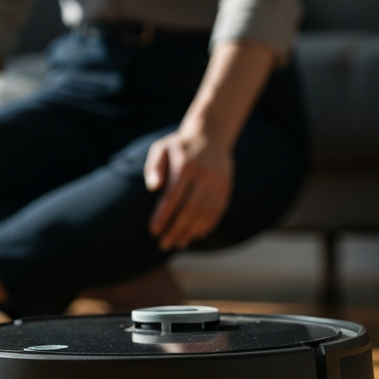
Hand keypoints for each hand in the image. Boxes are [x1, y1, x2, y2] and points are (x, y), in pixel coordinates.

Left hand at [145, 130, 233, 250]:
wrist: (211, 133)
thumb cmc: (179, 146)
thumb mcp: (161, 148)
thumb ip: (154, 166)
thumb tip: (152, 187)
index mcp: (186, 165)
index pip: (173, 197)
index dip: (164, 216)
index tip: (154, 231)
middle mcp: (204, 174)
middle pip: (190, 209)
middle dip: (177, 229)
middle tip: (164, 244)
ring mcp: (218, 181)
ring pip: (205, 212)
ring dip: (191, 231)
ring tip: (179, 243)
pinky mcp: (226, 187)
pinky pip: (218, 210)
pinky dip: (207, 225)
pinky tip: (196, 235)